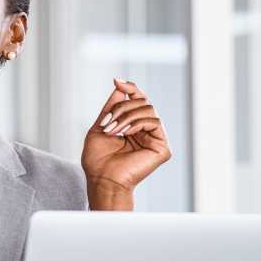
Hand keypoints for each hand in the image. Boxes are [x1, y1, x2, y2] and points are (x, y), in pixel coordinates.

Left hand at [81, 78, 171, 208]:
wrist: (102, 179)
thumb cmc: (98, 160)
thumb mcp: (100, 126)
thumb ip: (111, 108)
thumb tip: (120, 86)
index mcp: (133, 126)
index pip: (138, 100)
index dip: (130, 88)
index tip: (116, 81)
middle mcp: (146, 131)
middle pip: (142, 101)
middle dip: (121, 108)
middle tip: (107, 123)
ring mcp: (156, 138)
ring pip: (148, 109)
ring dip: (126, 117)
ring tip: (113, 130)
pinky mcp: (162, 147)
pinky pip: (154, 122)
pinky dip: (136, 123)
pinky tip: (125, 133)